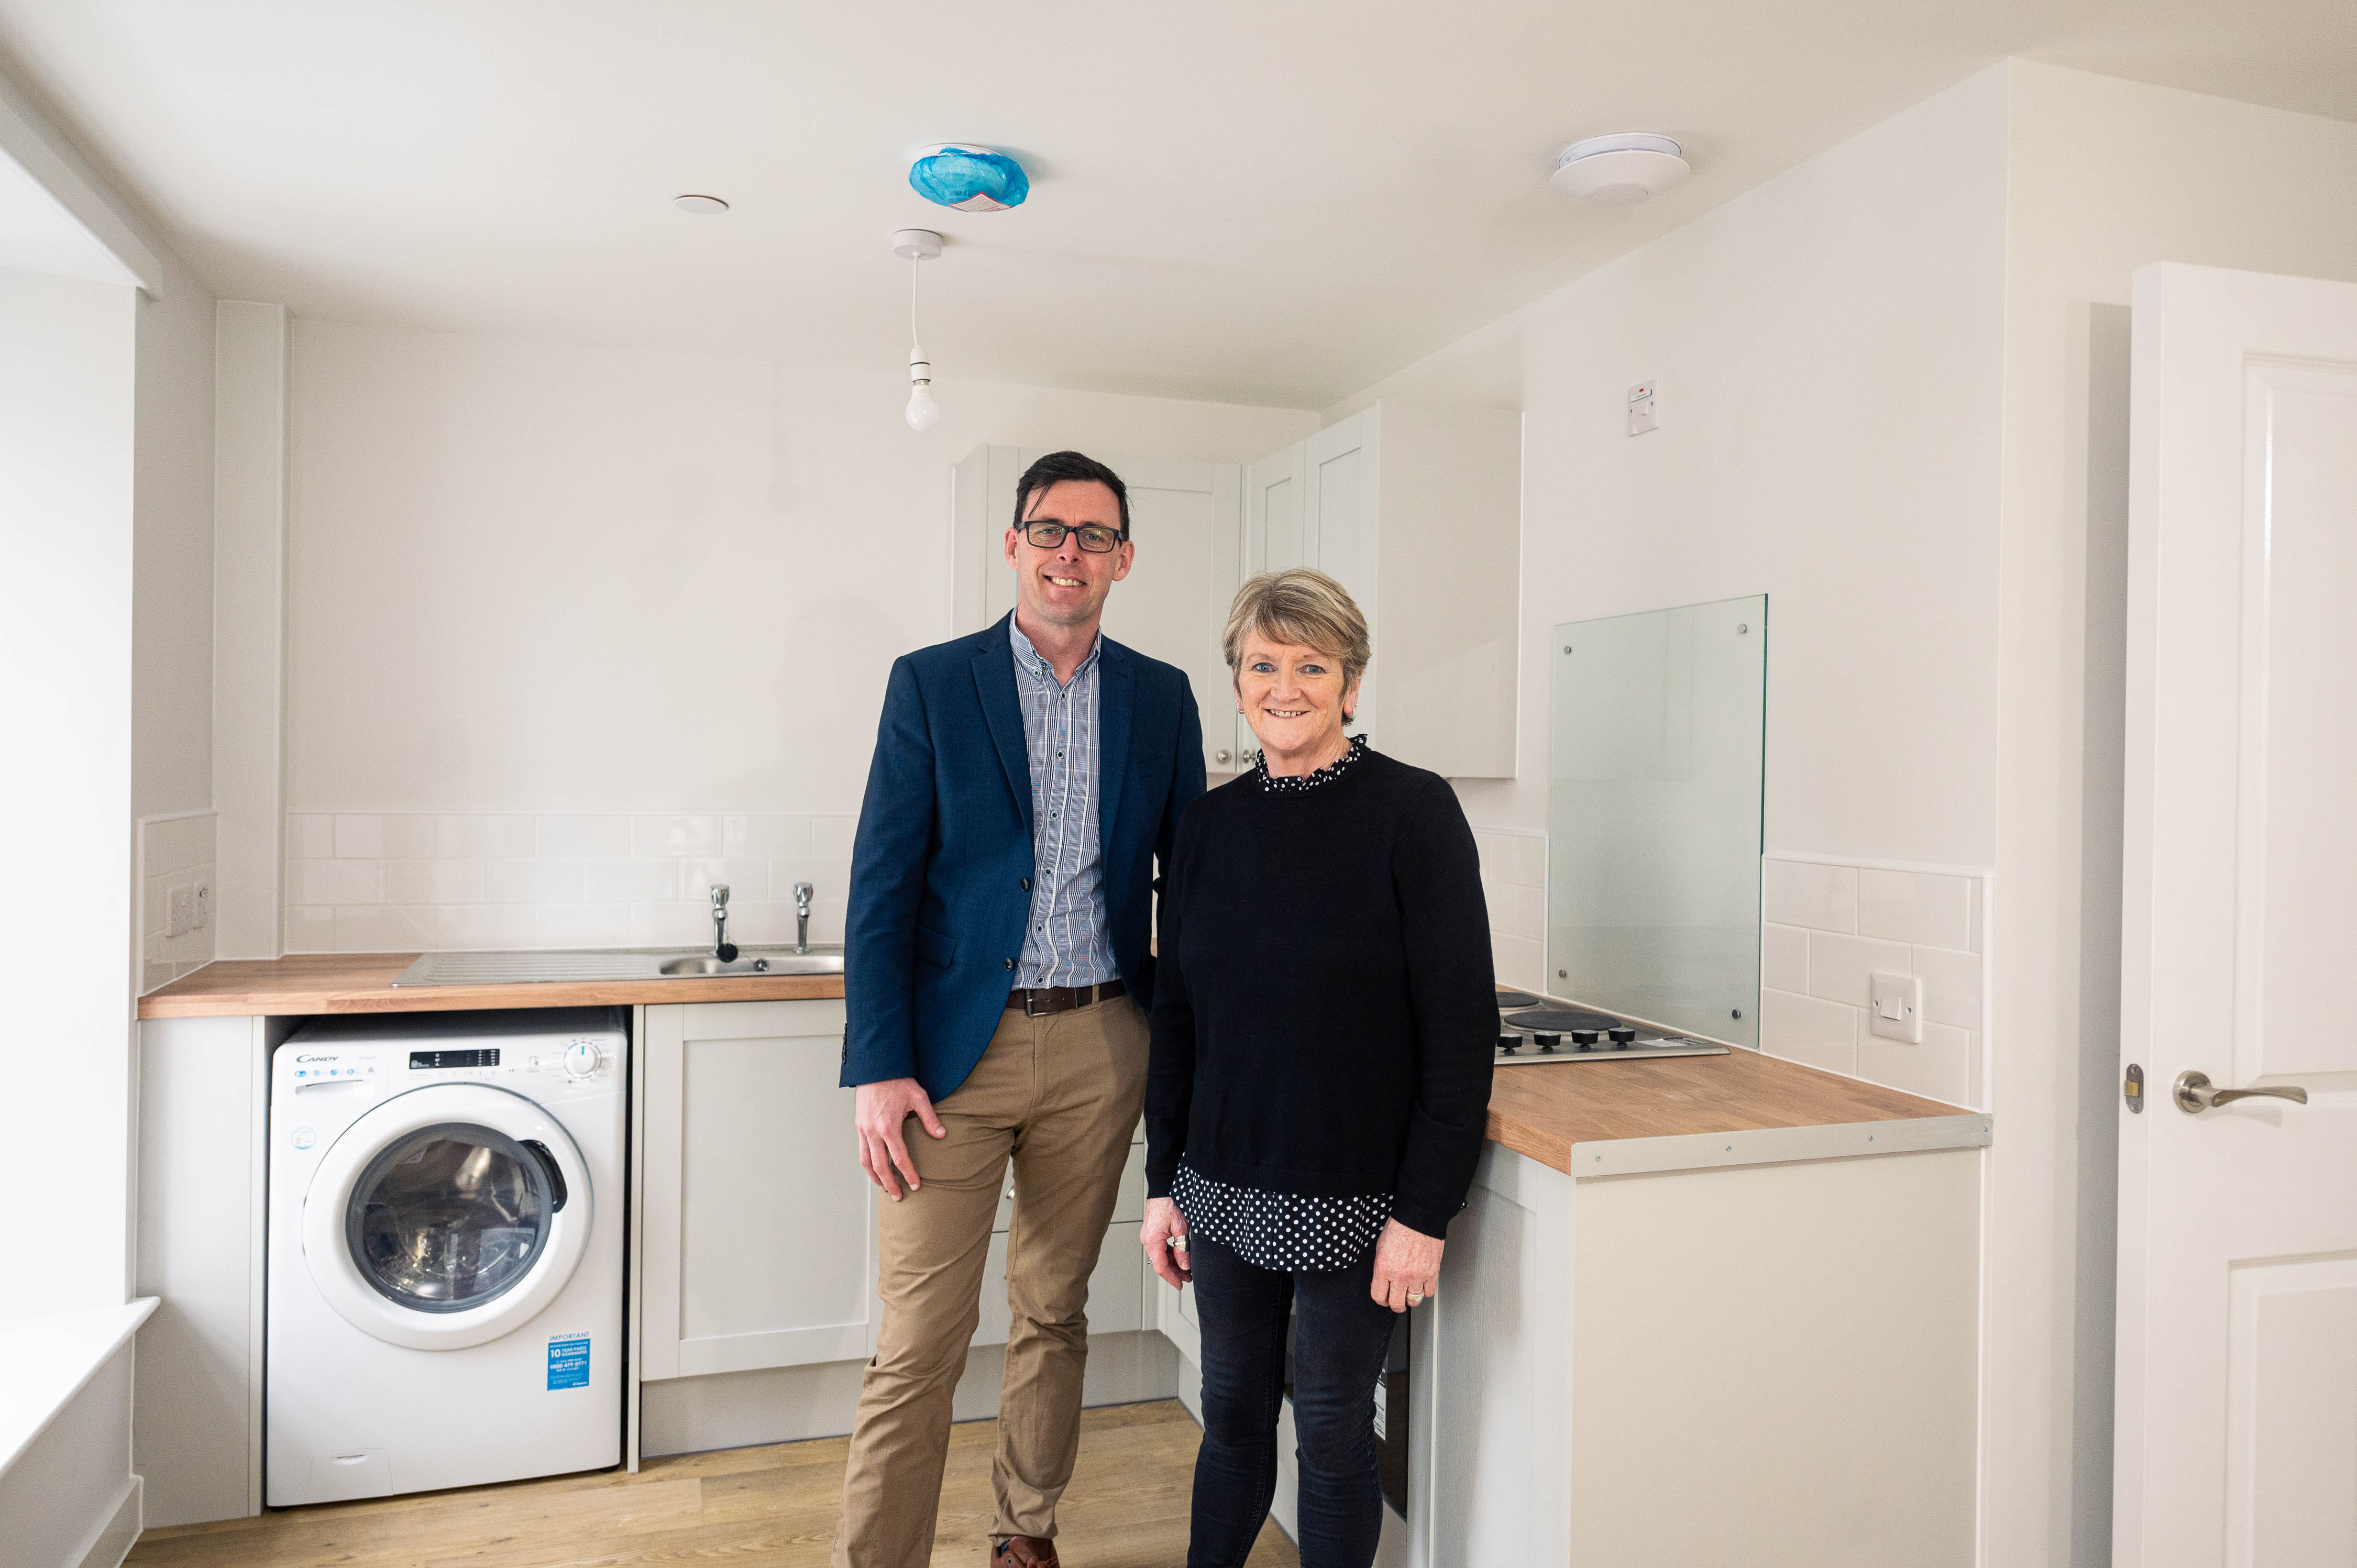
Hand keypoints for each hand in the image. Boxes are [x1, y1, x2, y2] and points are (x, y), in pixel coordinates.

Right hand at [854, 1078, 945, 1200]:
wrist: (875, 1067)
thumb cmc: (897, 1080)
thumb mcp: (918, 1097)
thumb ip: (930, 1118)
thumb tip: (941, 1135)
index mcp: (888, 1127)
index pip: (899, 1159)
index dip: (908, 1174)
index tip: (916, 1186)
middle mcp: (872, 1131)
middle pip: (879, 1167)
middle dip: (889, 1184)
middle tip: (899, 1197)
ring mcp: (863, 1129)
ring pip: (866, 1162)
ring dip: (875, 1178)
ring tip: (885, 1188)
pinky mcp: (858, 1125)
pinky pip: (861, 1151)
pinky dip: (867, 1164)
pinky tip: (875, 1168)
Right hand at [1141, 1196, 1192, 1288]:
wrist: (1163, 1190)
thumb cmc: (1170, 1204)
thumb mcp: (1181, 1227)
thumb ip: (1182, 1248)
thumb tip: (1184, 1266)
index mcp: (1152, 1240)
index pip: (1161, 1267)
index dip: (1171, 1278)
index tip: (1180, 1285)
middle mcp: (1147, 1240)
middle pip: (1160, 1264)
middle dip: (1174, 1273)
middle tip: (1188, 1278)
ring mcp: (1148, 1237)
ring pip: (1160, 1257)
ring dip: (1173, 1264)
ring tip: (1186, 1269)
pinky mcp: (1152, 1234)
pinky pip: (1160, 1249)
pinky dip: (1170, 1255)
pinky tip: (1179, 1258)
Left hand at [1370, 1218, 1441, 1312]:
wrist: (1418, 1218)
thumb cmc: (1399, 1227)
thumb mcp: (1380, 1248)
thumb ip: (1381, 1268)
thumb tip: (1382, 1281)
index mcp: (1384, 1268)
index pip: (1379, 1296)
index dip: (1381, 1300)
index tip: (1383, 1299)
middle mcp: (1400, 1275)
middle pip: (1396, 1303)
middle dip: (1396, 1305)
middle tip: (1397, 1302)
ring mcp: (1417, 1275)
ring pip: (1414, 1300)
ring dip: (1411, 1299)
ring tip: (1410, 1293)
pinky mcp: (1432, 1273)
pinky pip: (1428, 1292)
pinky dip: (1425, 1291)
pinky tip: (1421, 1285)